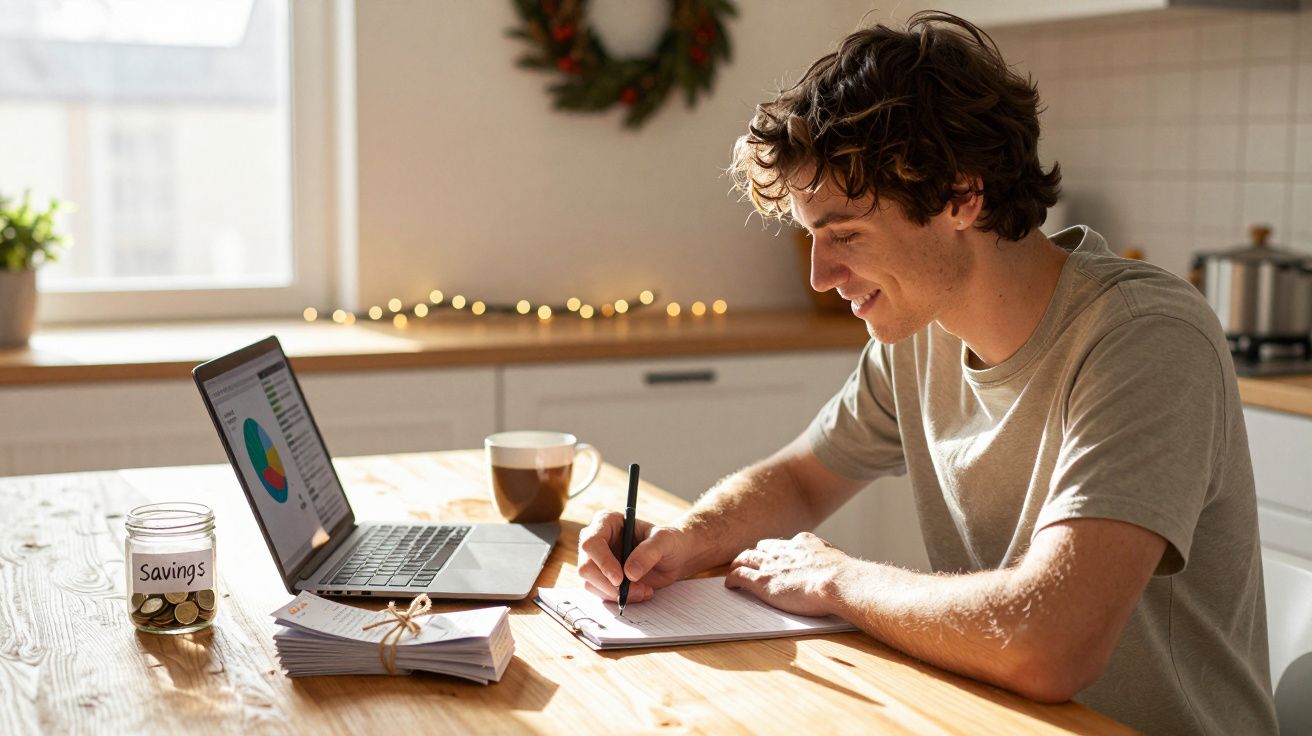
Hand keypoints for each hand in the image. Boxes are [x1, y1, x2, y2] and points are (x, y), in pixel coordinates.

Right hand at [577, 510, 692, 603]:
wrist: (674, 558)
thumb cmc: (669, 542)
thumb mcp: (665, 541)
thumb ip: (649, 552)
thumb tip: (629, 573)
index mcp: (607, 522)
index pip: (591, 543)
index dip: (603, 562)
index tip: (620, 579)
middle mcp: (596, 540)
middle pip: (586, 567)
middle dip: (610, 585)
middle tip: (637, 590)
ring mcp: (596, 561)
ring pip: (590, 584)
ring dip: (617, 593)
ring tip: (644, 590)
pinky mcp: (601, 578)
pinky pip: (601, 594)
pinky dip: (620, 598)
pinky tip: (640, 592)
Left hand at [725, 532, 849, 617]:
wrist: (837, 582)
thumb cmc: (844, 578)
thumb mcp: (838, 563)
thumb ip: (831, 564)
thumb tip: (839, 572)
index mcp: (804, 543)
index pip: (784, 544)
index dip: (777, 551)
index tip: (776, 556)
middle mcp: (784, 550)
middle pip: (762, 548)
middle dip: (756, 555)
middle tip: (751, 562)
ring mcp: (771, 565)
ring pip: (746, 558)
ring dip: (739, 564)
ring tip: (734, 570)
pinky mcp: (761, 581)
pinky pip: (739, 576)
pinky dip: (732, 579)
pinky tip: (730, 584)